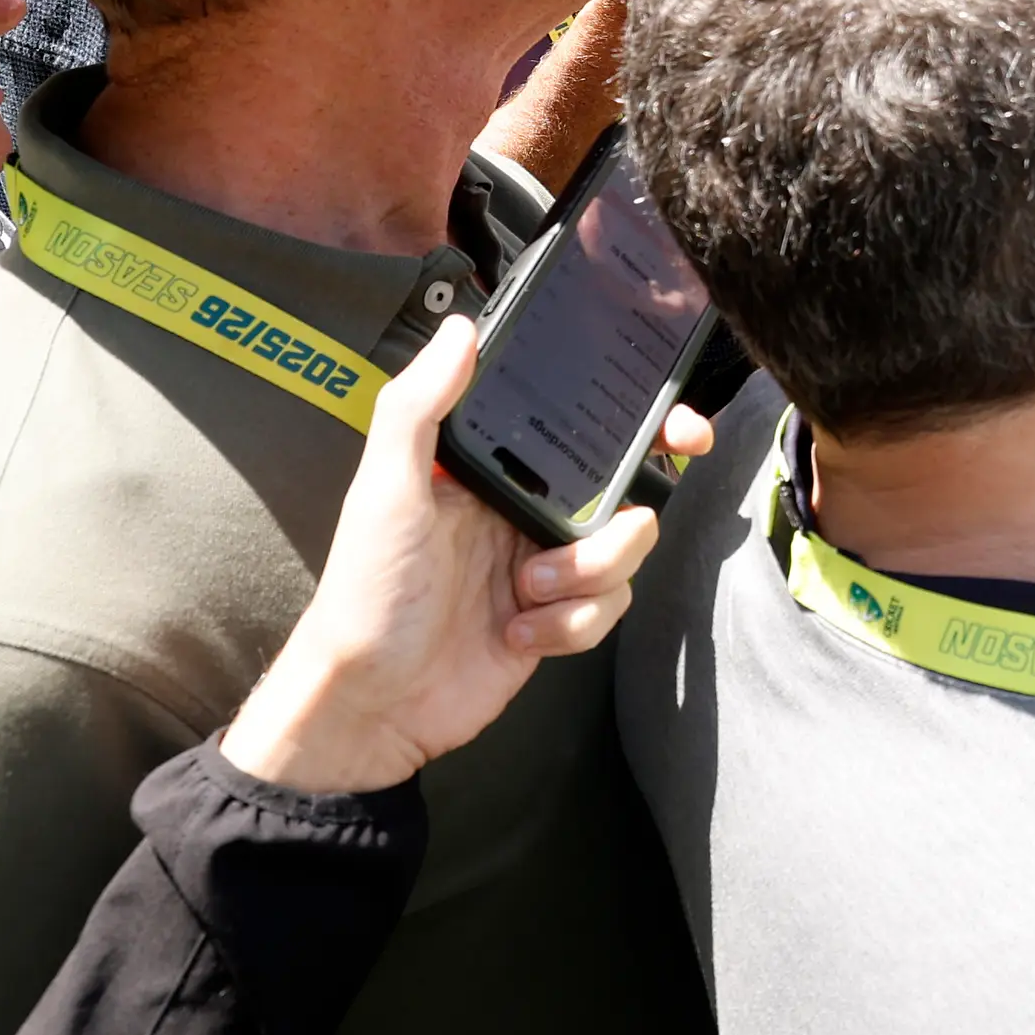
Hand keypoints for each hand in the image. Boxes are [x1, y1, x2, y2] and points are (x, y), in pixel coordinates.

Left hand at [219, 315, 673, 794]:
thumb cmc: (367, 592)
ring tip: (529, 591)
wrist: (374, 702)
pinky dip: (571, 623)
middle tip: (639, 506)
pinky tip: (520, 632)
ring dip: (587, 573)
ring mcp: (544, 565)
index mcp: (488, 468)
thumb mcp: (386, 488)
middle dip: (643, 492)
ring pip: (624, 548)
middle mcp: (521, 509)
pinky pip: (608, 606)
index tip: (668, 417)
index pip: (568, 423)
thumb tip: (461, 331)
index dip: (626, 414)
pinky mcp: (557, 619)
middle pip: (620, 482)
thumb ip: (419, 406)